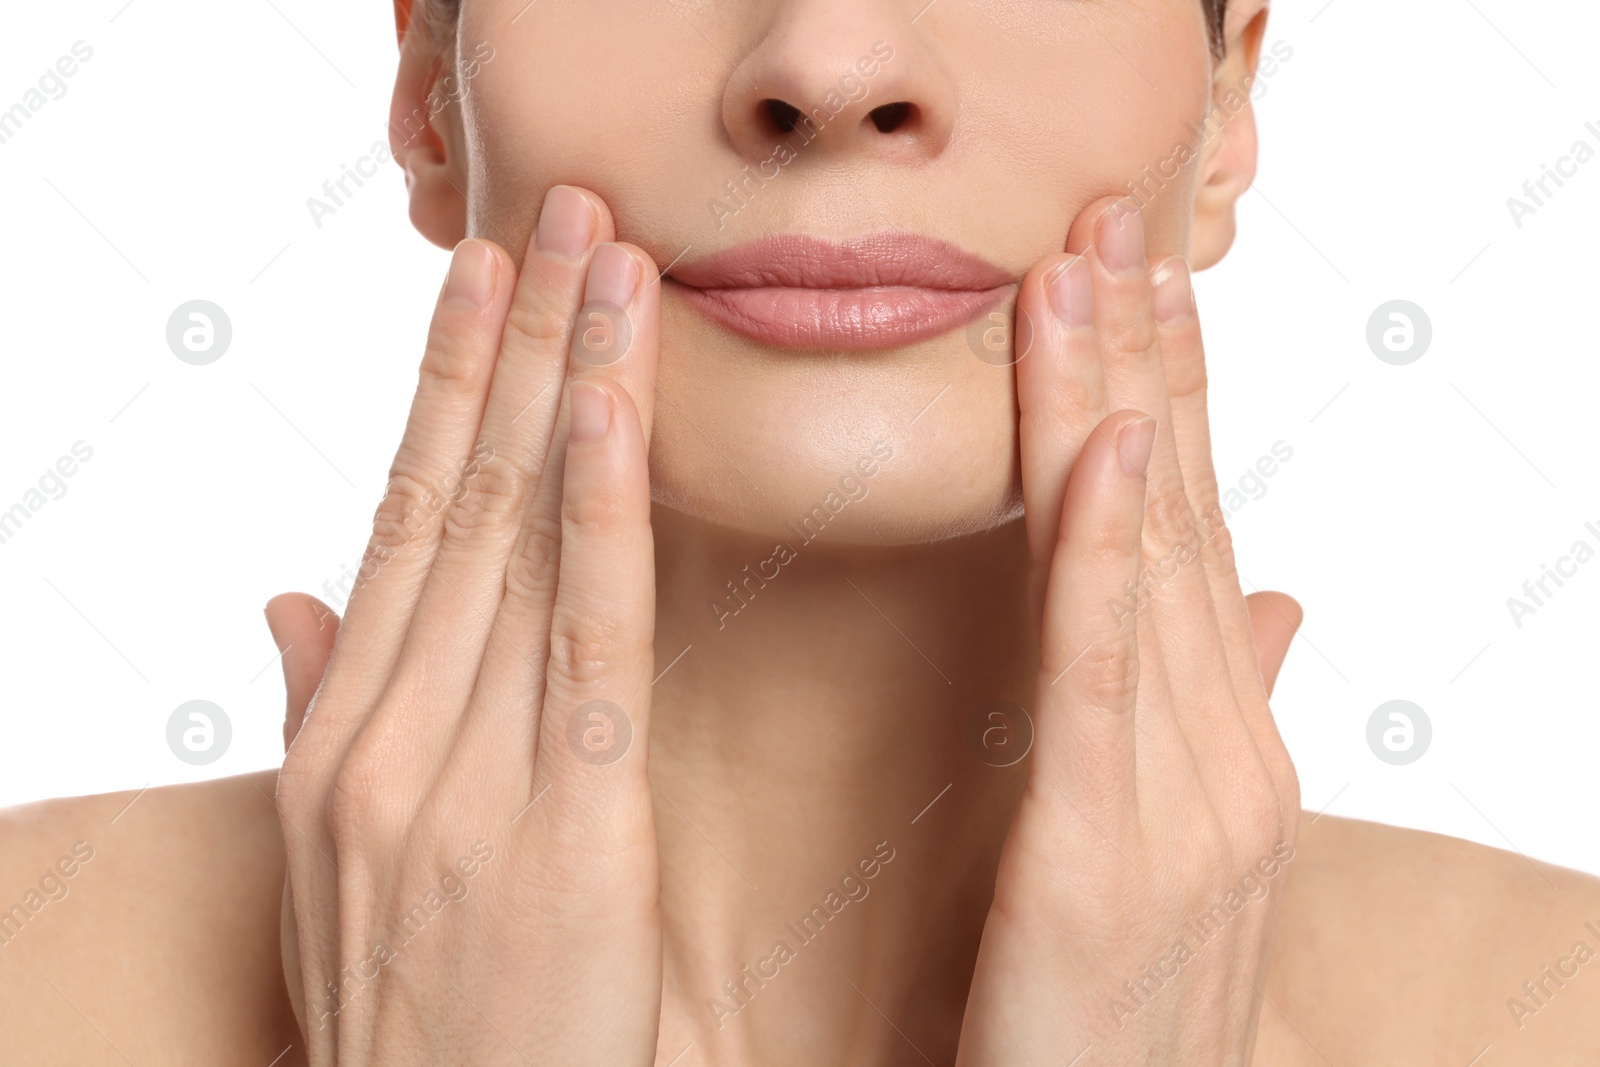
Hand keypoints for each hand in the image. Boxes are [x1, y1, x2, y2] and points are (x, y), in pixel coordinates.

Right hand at [264, 185, 662, 1065]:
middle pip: (460, 499)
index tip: (475, 284)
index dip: (442, 390)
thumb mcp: (339, 869)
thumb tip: (292, 599)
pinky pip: (586, 639)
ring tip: (604, 262)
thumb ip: (321, 721)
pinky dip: (598, 514)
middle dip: (514, 344)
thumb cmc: (418, 1018)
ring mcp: (461, 778)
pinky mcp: (565, 829)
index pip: (400, 521)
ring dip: (565, 383)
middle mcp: (384, 735)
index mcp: (341, 739)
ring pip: (518, 540)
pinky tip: (610, 411)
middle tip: (558, 215)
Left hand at [956, 199, 1302, 1064]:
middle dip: (1147, 362)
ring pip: (1147, 565)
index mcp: (1226, 749)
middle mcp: (1227, 758)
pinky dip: (1109, 553)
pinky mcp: (1107, 861)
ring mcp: (1185, 807)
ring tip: (1093, 271)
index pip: (1193, 536)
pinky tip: (1110, 446)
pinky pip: (1104, 676)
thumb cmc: (1116, 1013)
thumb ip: (1218, 716)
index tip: (1138, 280)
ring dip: (1119, 405)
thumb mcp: (1174, 853)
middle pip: (1179, 519)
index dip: (1171, 397)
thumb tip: (1271, 600)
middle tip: (1115, 217)